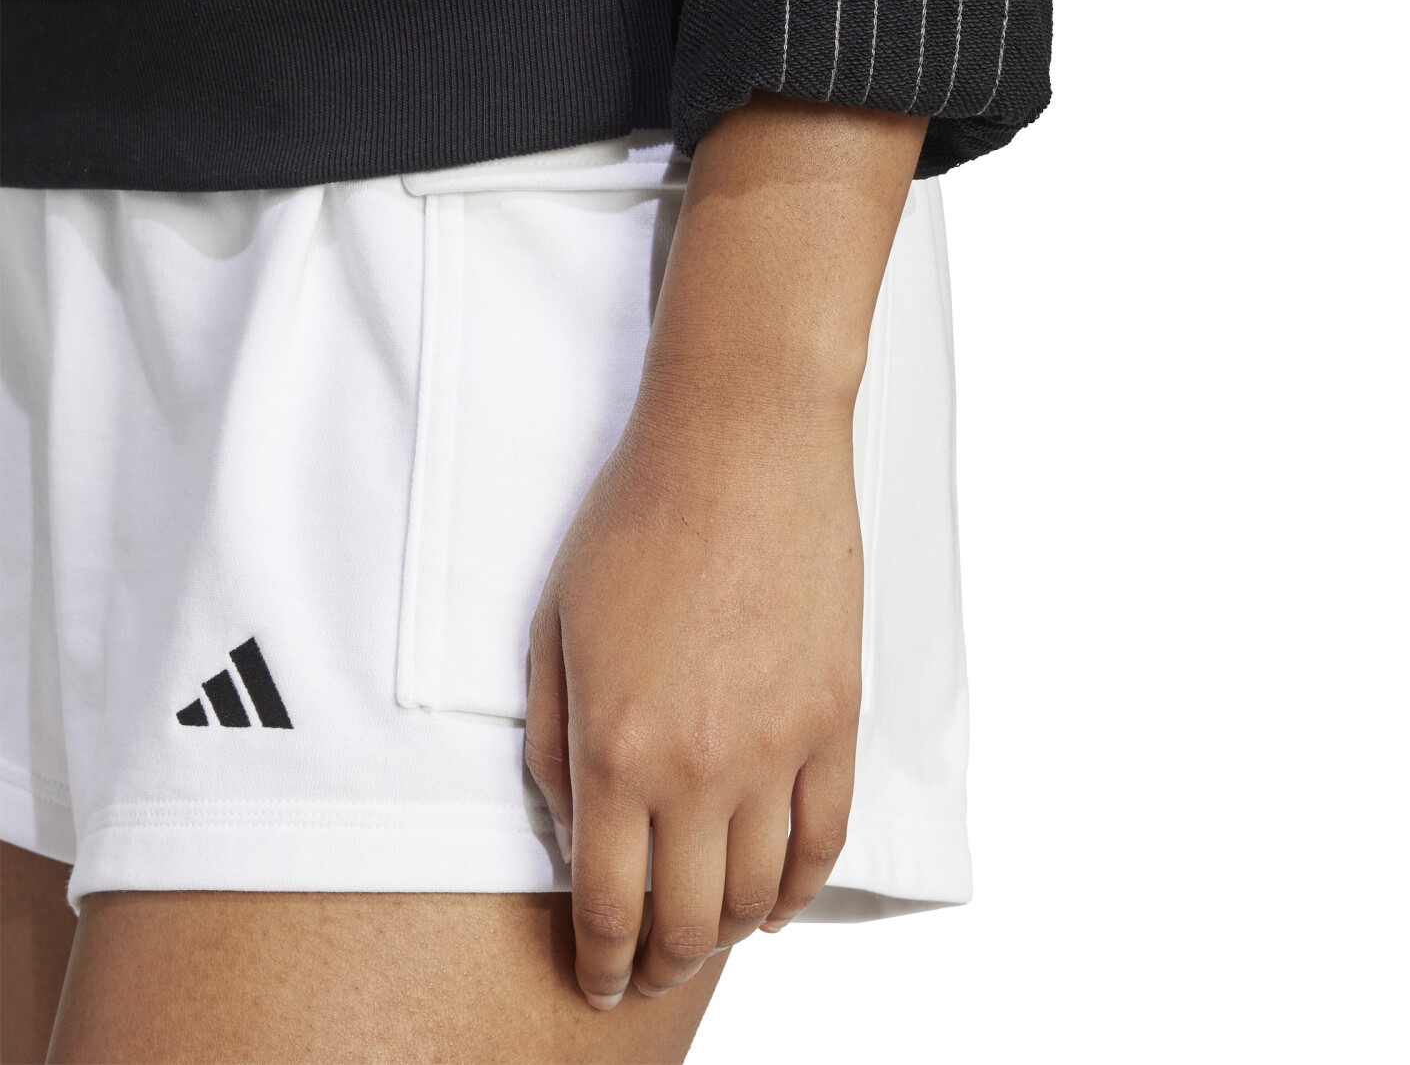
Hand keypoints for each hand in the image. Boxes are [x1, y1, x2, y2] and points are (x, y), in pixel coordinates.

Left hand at [524, 92, 926, 1007]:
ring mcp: (779, 747)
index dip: (600, 963)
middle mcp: (701, 768)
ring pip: (761, 893)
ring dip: (729, 931)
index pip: (607, 906)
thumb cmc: (636, 520)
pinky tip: (776, 895)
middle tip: (645, 969)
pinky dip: (800, 886)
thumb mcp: (554, 628)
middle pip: (687, 919)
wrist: (739, 445)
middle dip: (658, 962)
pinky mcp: (836, 717)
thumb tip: (573, 827)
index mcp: (617, 749)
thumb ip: (556, 743)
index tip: (599, 983)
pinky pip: (827, 837)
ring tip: (707, 930)